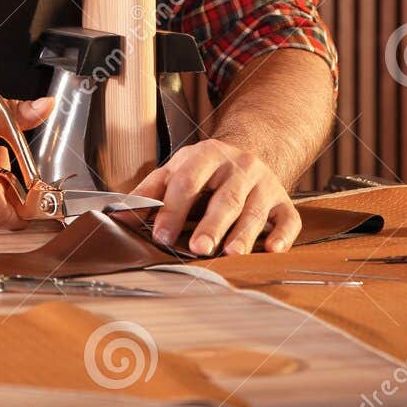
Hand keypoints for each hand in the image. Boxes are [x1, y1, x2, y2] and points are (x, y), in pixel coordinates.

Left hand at [132, 138, 300, 254]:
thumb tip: (118, 215)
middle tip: (198, 249)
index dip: (173, 209)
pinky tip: (272, 250)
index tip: (161, 235)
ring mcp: (265, 184)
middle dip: (211, 225)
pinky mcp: (283, 201)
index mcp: (208, 155)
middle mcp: (240, 167)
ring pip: (255, 211)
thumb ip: (149, 191)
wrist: (249, 152)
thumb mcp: (176, 169)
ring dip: (243, 234)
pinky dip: (282, 236)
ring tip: (230, 254)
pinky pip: (288, 219)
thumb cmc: (205, 170)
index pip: (188, 182)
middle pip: (225, 198)